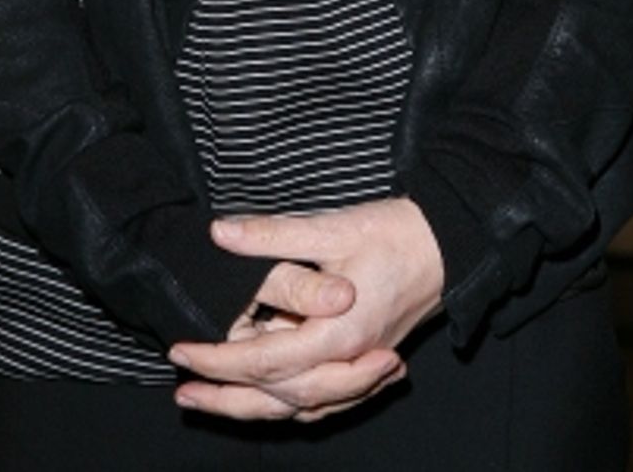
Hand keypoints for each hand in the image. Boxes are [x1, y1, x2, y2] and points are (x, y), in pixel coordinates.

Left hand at [169, 197, 443, 423]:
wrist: (451, 243)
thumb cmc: (396, 232)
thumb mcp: (331, 226)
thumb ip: (273, 235)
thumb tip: (220, 234)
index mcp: (337, 333)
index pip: (264, 362)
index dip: (218, 361)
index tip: (181, 351)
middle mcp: (349, 360)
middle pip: (279, 398)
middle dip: (227, 399)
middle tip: (185, 393)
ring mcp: (362, 365)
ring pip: (301, 405)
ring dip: (255, 407)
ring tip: (215, 401)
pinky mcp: (370, 359)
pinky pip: (326, 400)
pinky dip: (293, 404)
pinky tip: (273, 400)